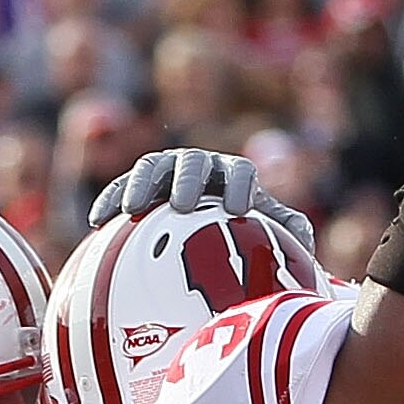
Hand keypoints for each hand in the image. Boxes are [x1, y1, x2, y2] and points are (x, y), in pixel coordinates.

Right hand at [88, 148, 317, 253]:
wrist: (205, 227)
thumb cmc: (240, 233)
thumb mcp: (267, 232)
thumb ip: (288, 232)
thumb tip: (305, 241)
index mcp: (234, 176)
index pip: (240, 172)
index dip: (239, 185)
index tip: (237, 208)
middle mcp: (201, 166)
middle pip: (194, 162)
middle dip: (188, 181)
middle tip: (183, 204)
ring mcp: (166, 171)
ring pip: (152, 167)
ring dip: (141, 184)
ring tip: (133, 208)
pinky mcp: (138, 184)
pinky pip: (121, 186)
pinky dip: (111, 200)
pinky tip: (98, 222)